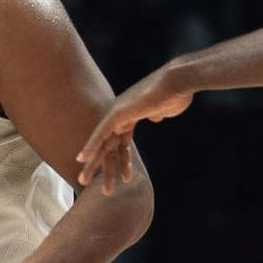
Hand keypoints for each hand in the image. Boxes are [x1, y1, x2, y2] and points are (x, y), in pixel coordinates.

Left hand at [75, 64, 190, 191]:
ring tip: (82, 181)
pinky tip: (82, 159)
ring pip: (102, 142)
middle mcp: (120, 113)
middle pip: (106, 144)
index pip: (120, 140)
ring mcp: (118, 112)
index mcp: (131, 114)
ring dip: (93, 162)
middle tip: (84, 180)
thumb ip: (157, 113)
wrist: (179, 81)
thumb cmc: (176, 95)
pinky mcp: (119, 113)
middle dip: (97, 164)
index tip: (118, 175)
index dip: (119, 159)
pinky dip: (92, 146)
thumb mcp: (165, 109)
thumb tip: (156, 117)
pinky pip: (102, 133)